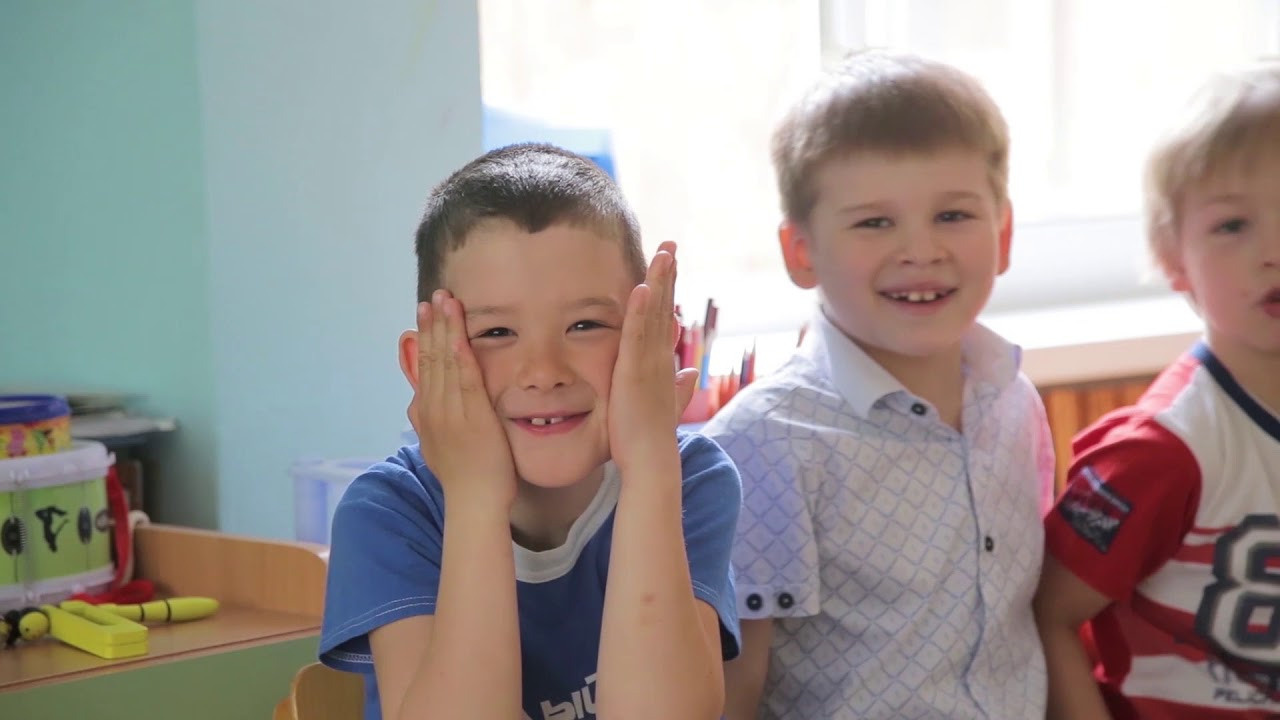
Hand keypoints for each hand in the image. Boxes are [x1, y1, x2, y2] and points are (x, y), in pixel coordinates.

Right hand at [412, 290, 516, 506]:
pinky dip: (461, 354)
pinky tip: (459, 334)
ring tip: (445, 301)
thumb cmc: (463, 477)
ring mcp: (452, 412)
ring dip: (446, 329)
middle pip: (431, 358)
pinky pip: (465, 379)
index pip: (424, 366)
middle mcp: (434, 408)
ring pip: (445, 362)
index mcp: (427, 413)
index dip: (425, 337)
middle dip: (432, 324)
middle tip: (433, 296)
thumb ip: (426, 421)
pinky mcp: (472, 417)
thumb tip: (416, 402)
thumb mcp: (435, 445)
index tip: (426, 312)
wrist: (473, 502)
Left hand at [607, 242, 698, 474]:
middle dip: (668, 275)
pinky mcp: (634, 371)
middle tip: (670, 244)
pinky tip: (641, 286)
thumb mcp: (665, 406)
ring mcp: (649, 363)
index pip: (665, 320)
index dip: (668, 291)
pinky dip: (640, 310)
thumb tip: (691, 374)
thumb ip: (678, 388)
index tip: (670, 265)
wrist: (651, 463)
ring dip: (659, 281)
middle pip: (664, 308)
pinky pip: (636, 334)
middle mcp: (660, 358)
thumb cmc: (651, 439)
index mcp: (662, 364)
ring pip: (655, 314)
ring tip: (664, 251)